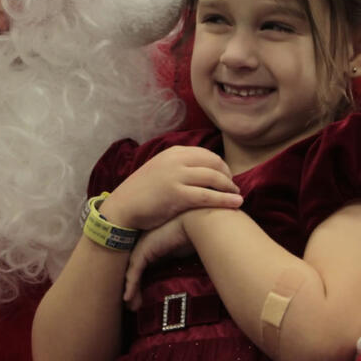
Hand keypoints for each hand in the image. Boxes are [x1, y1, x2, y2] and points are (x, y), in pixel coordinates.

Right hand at [100, 146, 242, 230]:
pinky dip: (225, 200)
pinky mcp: (177, 196)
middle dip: (228, 175)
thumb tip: (200, 167)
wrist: (123, 208)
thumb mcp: (159, 169)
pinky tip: (237, 204)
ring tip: (237, 195)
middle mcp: (175, 160)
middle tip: (234, 187)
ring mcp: (176, 177)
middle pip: (214, 163)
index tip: (226, 177)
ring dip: (230, 187)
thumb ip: (178, 165)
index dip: (221, 165)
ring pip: (214, 178)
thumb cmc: (142, 192)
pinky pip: (208, 196)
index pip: (206, 154)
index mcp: (172, 152)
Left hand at [123, 217, 193, 308]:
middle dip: (134, 287)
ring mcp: (143, 246)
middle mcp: (147, 243)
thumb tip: (176, 273)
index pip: (145, 263)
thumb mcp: (183, 250)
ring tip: (131, 307)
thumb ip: (175, 259)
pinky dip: (131, 286)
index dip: (142, 279)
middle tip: (133, 304)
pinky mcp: (143, 252)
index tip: (143, 295)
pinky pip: (134, 272)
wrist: (197, 222)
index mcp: (156, 242)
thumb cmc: (197, 234)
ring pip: (132, 272)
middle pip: (136, 268)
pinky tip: (128, 298)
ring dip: (131, 290)